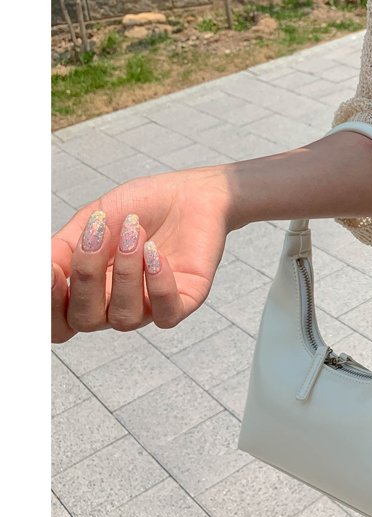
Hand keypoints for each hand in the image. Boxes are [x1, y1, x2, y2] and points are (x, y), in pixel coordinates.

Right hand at [51, 166, 232, 344]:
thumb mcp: (90, 221)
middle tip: (98, 233)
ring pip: (125, 318)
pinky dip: (157, 284)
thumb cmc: (138, 208)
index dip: (48, 307)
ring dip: (126, 272)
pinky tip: (156, 252)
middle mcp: (116, 306)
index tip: (51, 269)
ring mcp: (150, 307)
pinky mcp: (185, 301)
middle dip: (86, 276)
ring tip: (133, 231)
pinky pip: (167, 314)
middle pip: (86, 320)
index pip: (59, 324)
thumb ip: (61, 248)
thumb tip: (38, 269)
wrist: (189, 192)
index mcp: (89, 292)